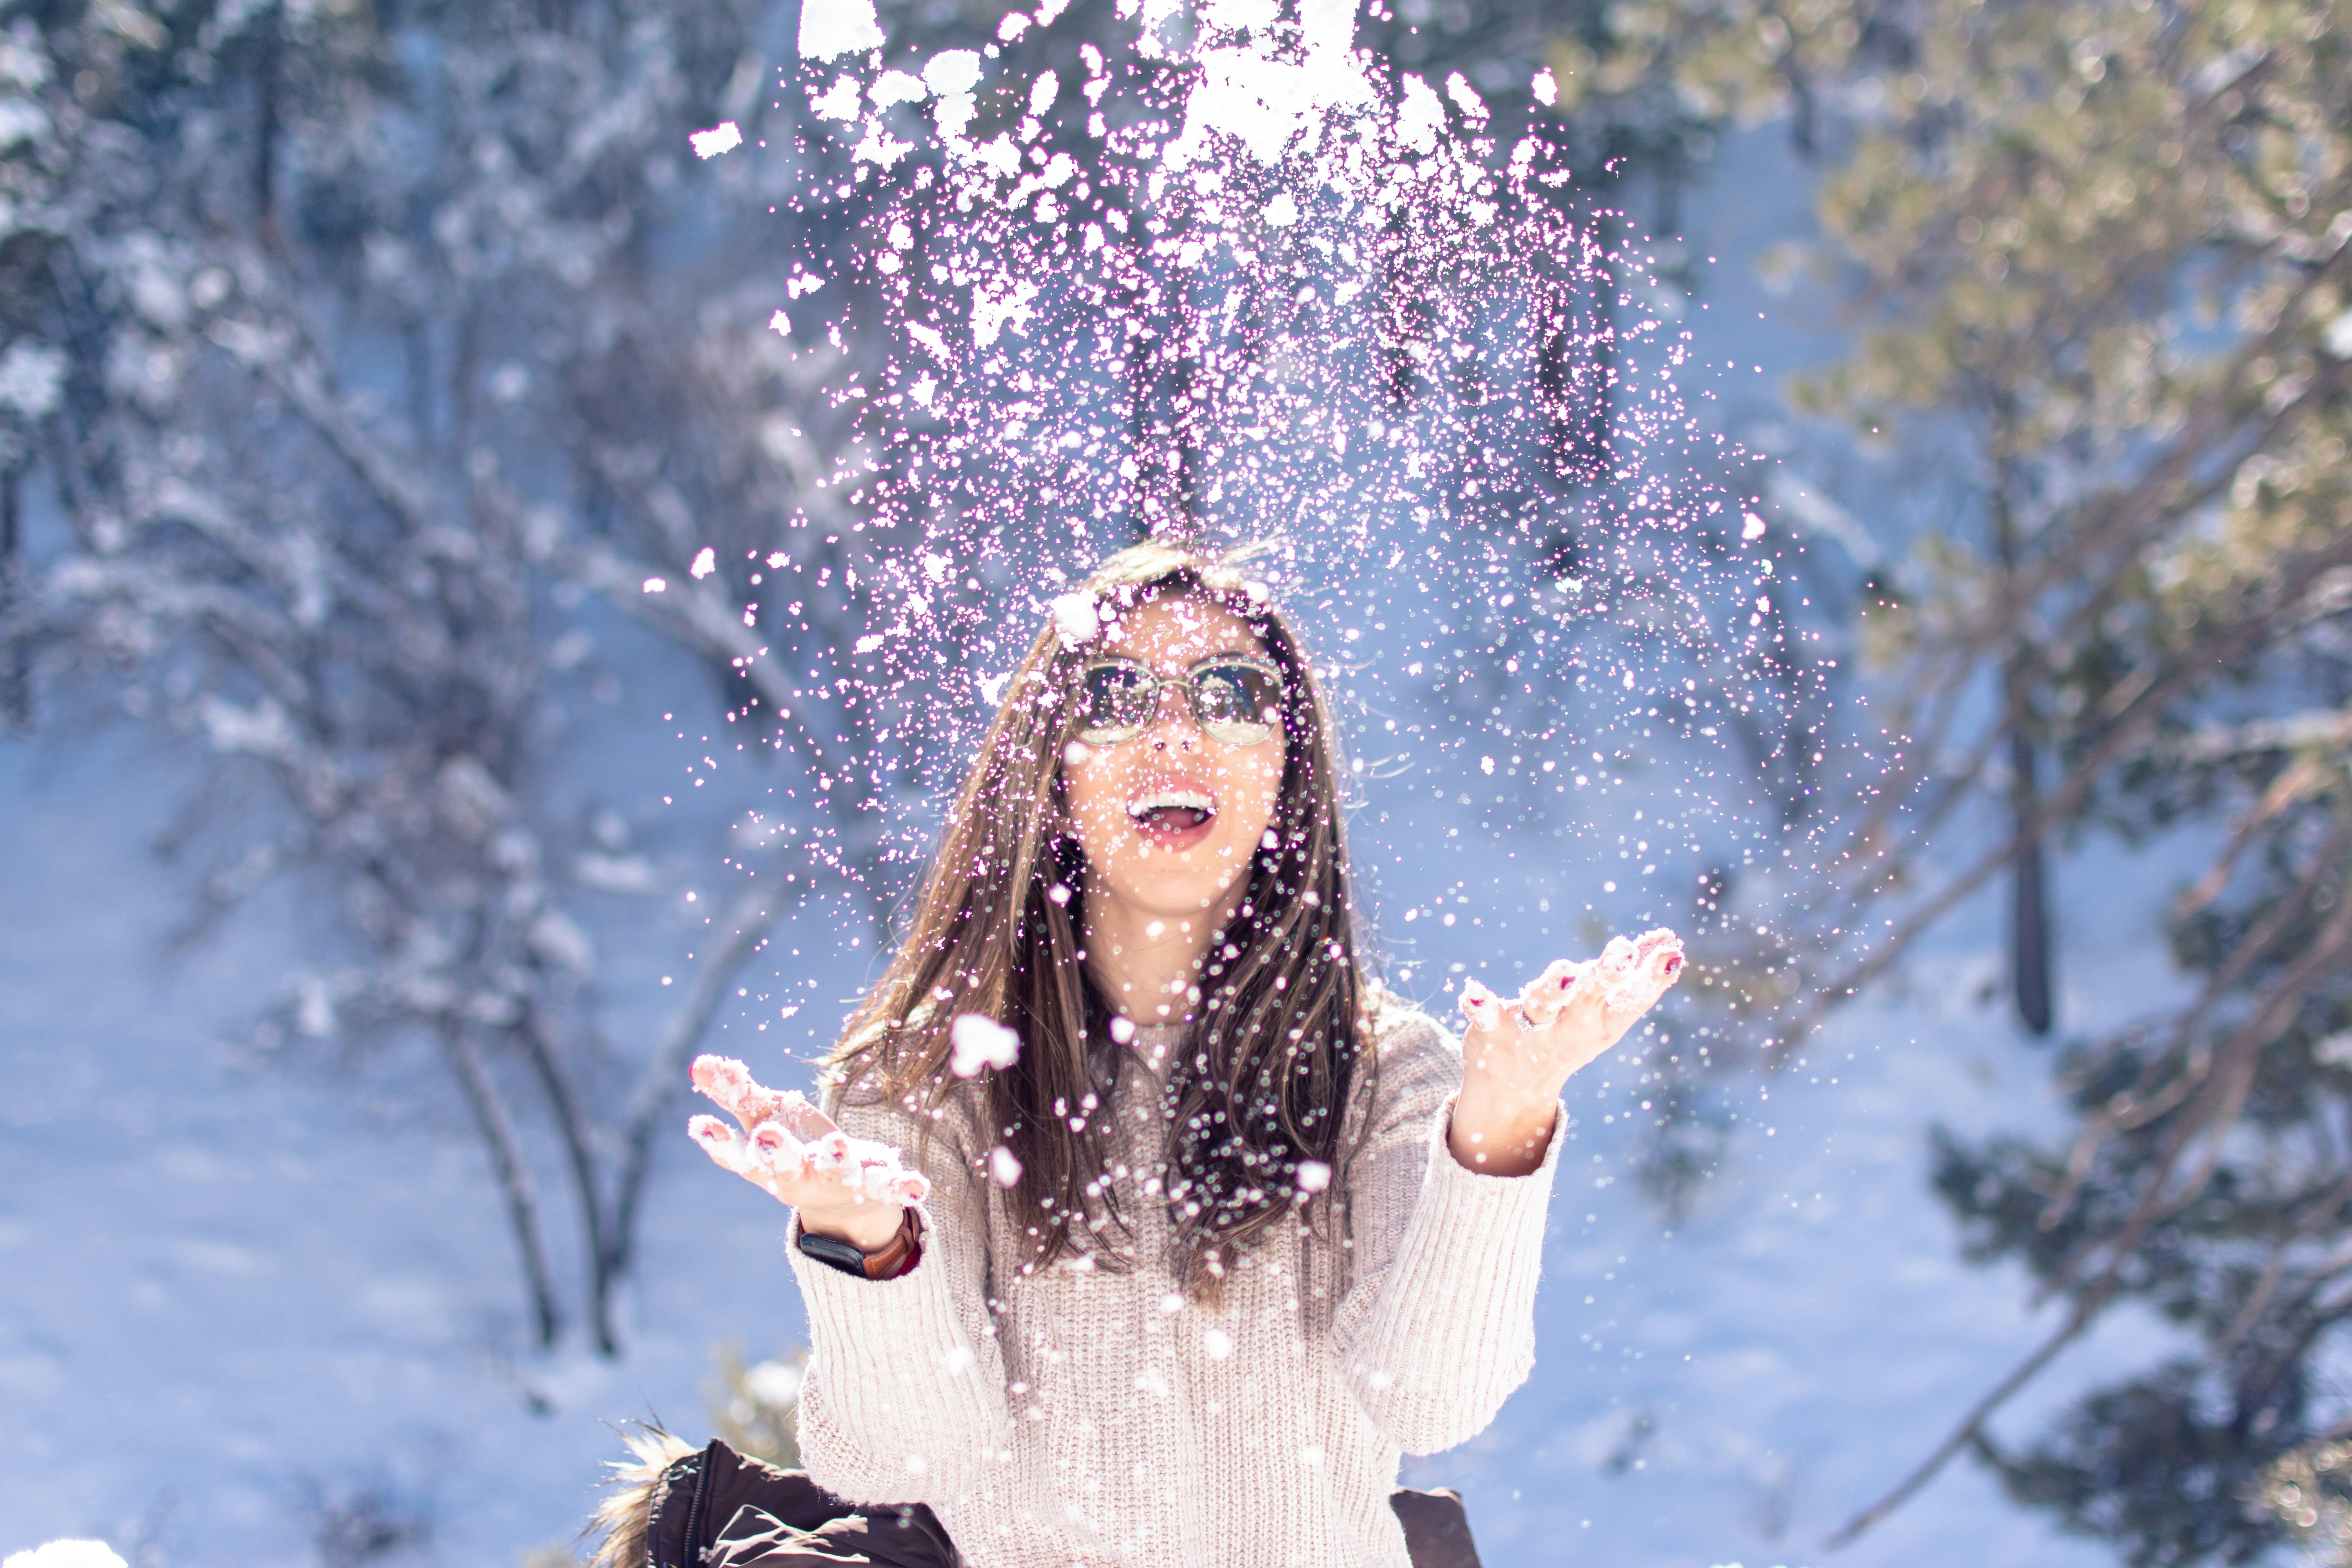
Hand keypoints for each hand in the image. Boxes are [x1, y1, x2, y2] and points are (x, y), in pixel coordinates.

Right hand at [687, 1055, 928, 1252]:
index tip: (703, 1125)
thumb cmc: (794, 1147)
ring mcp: (839, 1183)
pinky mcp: (877, 1185)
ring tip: (836, 1145)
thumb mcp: (766, 1116)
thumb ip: (736, 1093)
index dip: (720, 1144)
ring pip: (837, 1173)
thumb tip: (698, 1062)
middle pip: (783, 1168)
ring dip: (836, 1161)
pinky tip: (919, 1185)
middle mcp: (799, 1178)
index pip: (738, 1156)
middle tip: (766, 1135)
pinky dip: (905, 1187)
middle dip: (776, 1153)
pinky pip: (892, 1187)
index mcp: (767, 1165)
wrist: (843, 1198)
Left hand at [1448, 929, 1684, 1175]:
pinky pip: (1484, 1015)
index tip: (1670, 953)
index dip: (1651, 978)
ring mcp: (1530, 1030)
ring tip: (1565, 972)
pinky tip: (1470, 991)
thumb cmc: (1568, 1036)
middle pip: (1590, 997)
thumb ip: (1636, 978)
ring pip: (1543, 1005)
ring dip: (1553, 989)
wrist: (1513, 1089)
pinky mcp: (1492, 1029)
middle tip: (1624, 950)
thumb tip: (1669, 941)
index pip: (1631, 1000)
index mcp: (1601, 1022)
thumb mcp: (1606, 1013)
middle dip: (1606, 974)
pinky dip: (1479, 1004)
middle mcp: (1569, 1027)